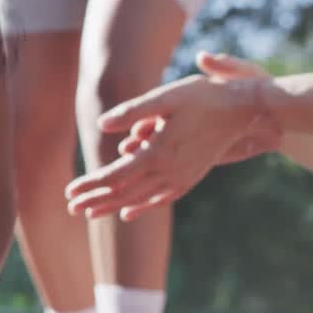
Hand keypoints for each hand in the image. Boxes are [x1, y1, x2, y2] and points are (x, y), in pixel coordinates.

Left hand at [64, 51, 282, 220]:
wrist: (244, 109)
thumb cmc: (201, 97)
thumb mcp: (164, 97)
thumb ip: (132, 111)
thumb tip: (101, 124)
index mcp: (157, 153)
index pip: (114, 176)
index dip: (90, 185)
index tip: (68, 193)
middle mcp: (168, 171)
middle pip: (123, 192)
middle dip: (95, 201)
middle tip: (70, 208)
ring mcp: (181, 177)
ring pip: (139, 198)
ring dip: (112, 206)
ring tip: (90, 214)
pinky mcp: (191, 177)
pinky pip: (161, 198)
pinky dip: (142, 207)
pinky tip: (128, 213)